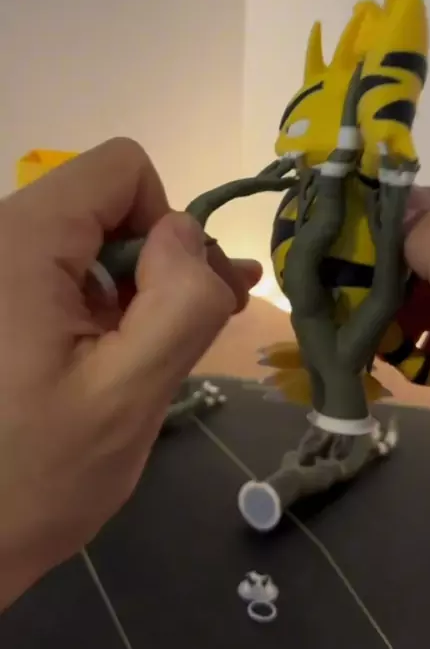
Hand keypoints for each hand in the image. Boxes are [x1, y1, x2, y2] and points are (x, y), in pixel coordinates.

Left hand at [0, 138, 260, 607]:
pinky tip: (120, 349)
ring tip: (149, 355)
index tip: (162, 305)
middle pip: (105, 205)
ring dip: (130, 291)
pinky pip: (60, 273)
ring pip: (88, 241)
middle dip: (154, 264)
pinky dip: (98, 305)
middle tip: (178, 338)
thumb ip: (179, 303)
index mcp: (20, 241)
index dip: (164, 227)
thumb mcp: (126, 396)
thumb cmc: (29, 479)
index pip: (122, 169)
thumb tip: (189, 235)